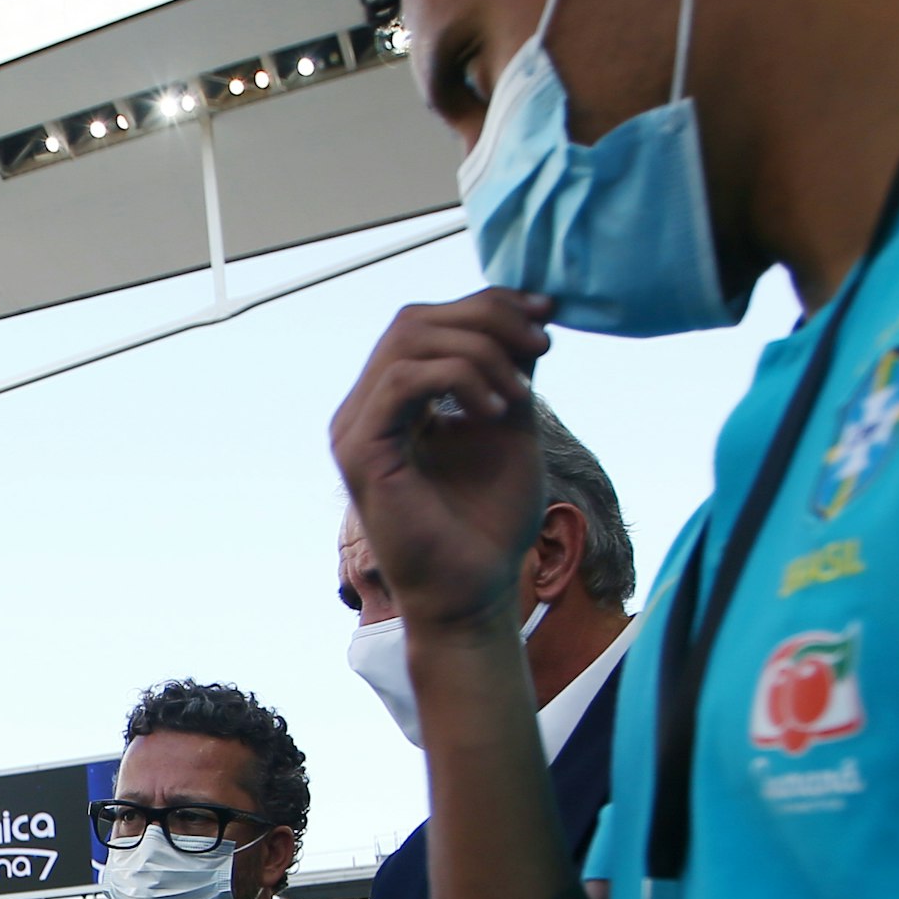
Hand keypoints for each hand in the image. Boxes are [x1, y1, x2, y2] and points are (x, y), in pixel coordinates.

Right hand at [328, 291, 556, 634]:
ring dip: (479, 353)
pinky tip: (496, 412)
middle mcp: (364, 408)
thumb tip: (529, 308)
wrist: (472, 593)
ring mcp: (354, 428)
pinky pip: (405, 380)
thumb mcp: (510, 425)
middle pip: (415, 319)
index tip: (545, 316)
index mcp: (392, 400)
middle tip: (541, 348)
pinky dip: (459, 380)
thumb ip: (509, 370)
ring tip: (521, 394)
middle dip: (486, 320)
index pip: (427, 322)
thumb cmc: (487, 523)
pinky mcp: (360, 451)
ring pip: (410, 340)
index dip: (485, 305)